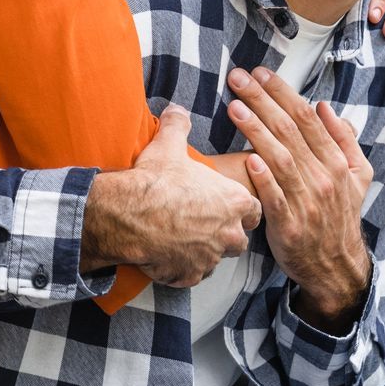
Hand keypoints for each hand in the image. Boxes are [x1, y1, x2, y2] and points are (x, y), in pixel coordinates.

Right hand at [82, 107, 260, 287]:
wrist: (130, 215)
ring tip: (182, 239)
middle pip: (240, 239)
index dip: (241, 207)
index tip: (228, 204)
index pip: (254, 209)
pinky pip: (191, 275)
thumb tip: (177, 110)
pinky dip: (181, 268)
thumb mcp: (168, 145)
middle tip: (204, 222)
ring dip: (203, 251)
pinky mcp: (189, 275)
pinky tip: (166, 255)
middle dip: (225, 233)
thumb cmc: (155, 181)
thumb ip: (178, 125)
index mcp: (233, 201)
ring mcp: (210, 258)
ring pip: (216, 259)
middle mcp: (228, 233)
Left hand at [225, 68, 373, 329]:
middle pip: (290, 131)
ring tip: (234, 107)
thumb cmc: (340, 215)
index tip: (261, 73)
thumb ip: (344, 140)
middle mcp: (324, 178)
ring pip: (280, 158)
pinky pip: (275, 198)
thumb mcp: (358, 176)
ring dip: (256, 130)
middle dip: (262, 100)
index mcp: (337, 162)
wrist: (336, 265)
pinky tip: (248, 159)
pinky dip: (263, 178)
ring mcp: (307, 202)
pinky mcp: (290, 225)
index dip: (282, 93)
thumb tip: (325, 108)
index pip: (307, 118)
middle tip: (238, 78)